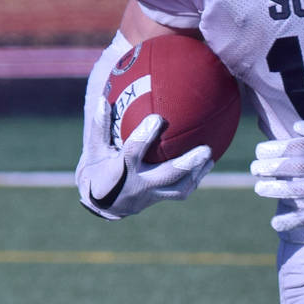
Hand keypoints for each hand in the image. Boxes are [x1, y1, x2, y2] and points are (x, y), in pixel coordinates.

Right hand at [83, 112, 212, 219]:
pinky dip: (194, 180)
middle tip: (205, 149)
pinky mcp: (159, 198)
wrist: (100, 203)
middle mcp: (138, 184)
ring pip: (179, 188)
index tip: (158, 118)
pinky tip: (205, 166)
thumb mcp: (93, 149)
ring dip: (197, 173)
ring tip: (209, 157)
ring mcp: (151, 195)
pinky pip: (180, 192)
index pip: (133, 151)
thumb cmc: (97, 169)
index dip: (145, 135)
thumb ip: (99, 126)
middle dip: (188, 163)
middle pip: (167, 175)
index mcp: (120, 170)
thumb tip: (104, 99)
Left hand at [251, 121, 303, 230]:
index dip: (277, 148)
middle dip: (271, 168)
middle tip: (254, 169)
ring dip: (277, 191)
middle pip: (296, 168)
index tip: (260, 151)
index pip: (300, 147)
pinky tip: (275, 223)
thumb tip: (297, 127)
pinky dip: (292, 222)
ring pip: (300, 192)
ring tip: (259, 188)